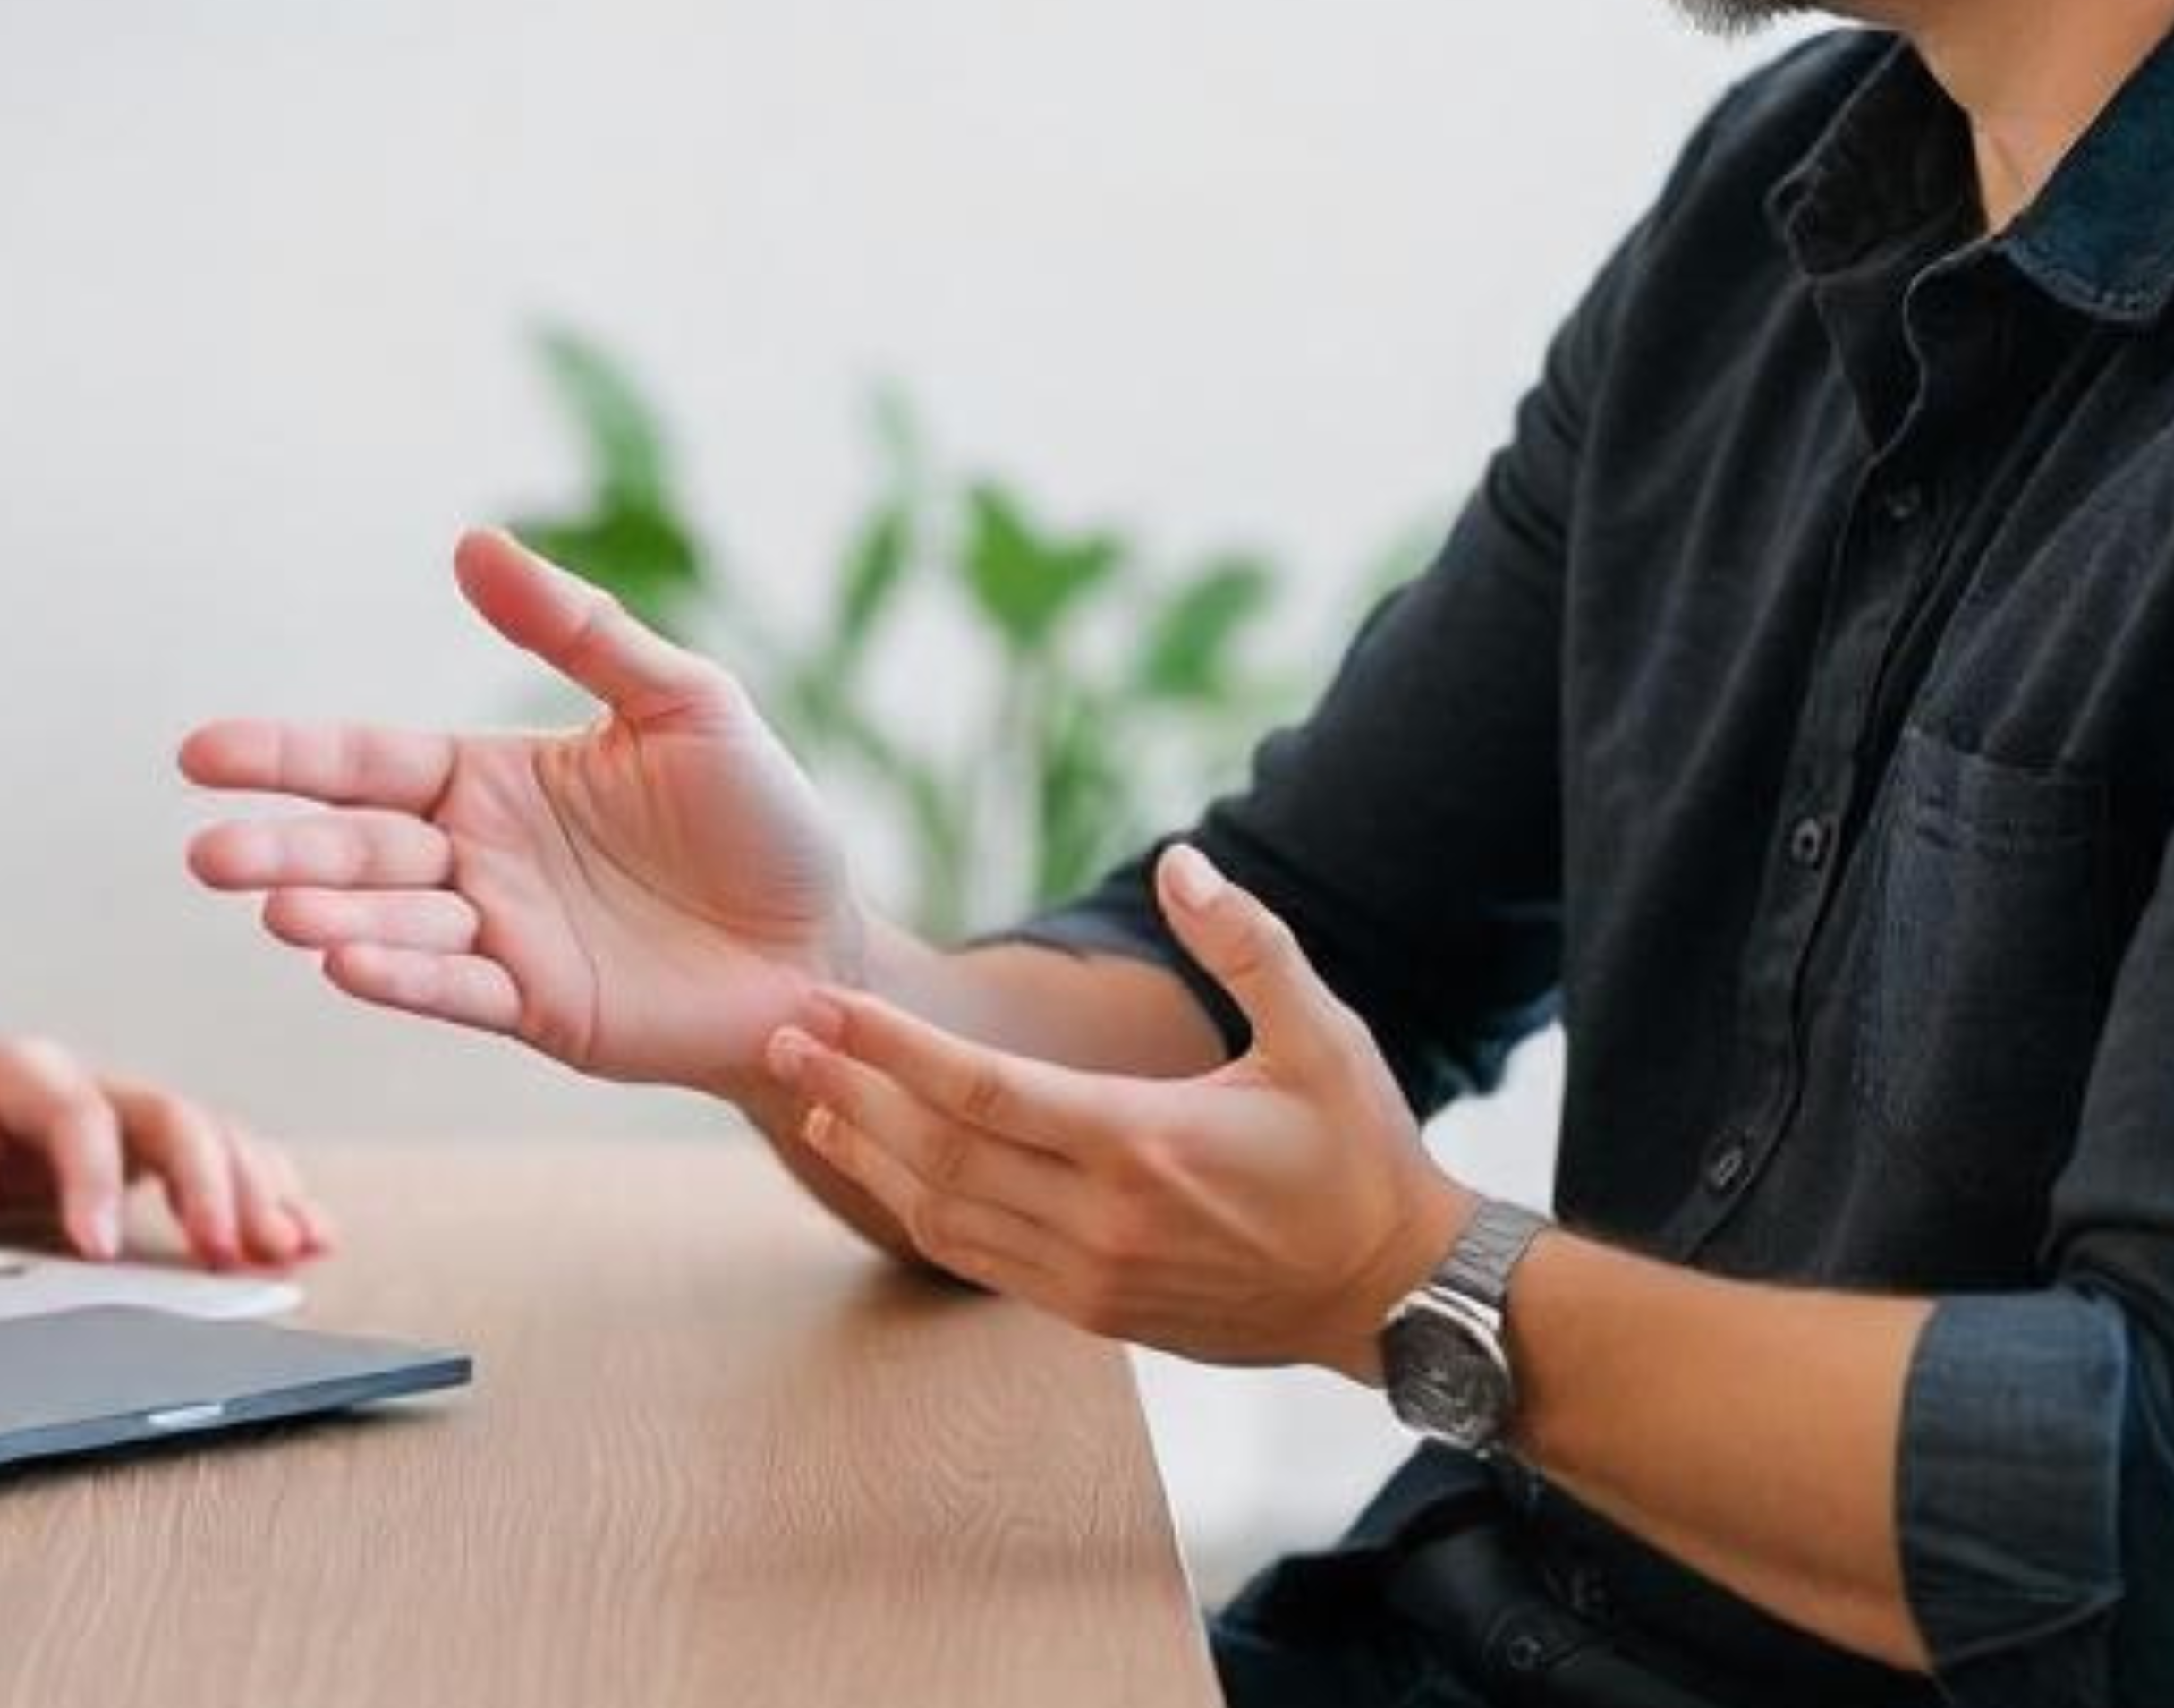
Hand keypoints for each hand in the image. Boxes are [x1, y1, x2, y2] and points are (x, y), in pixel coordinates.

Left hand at [0, 1031, 330, 1272]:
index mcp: (12, 1073)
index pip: (74, 1110)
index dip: (92, 1174)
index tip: (97, 1247)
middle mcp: (76, 1088)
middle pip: (165, 1113)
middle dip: (208, 1178)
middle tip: (230, 1251)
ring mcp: (110, 1122)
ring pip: (204, 1136)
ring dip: (253, 1186)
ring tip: (295, 1245)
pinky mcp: (127, 1161)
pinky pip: (208, 1168)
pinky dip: (256, 1195)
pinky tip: (299, 1236)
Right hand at [181, 529, 867, 1097]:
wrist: (829, 944)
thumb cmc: (762, 819)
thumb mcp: (682, 698)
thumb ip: (576, 628)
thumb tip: (470, 542)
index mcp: (494, 779)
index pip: (368, 763)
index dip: (286, 758)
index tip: (198, 753)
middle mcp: (480, 858)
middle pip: (360, 847)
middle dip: (282, 849)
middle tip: (206, 854)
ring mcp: (503, 937)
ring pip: (396, 921)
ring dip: (333, 917)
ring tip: (277, 910)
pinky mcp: (542, 1008)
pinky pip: (459, 987)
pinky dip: (403, 976)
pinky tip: (346, 965)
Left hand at [761, 841, 1465, 1372]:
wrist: (1393, 1295)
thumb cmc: (1358, 1153)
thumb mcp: (1322, 1035)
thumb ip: (1247, 944)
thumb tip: (1181, 861)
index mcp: (1145, 1142)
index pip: (983, 1091)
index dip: (894, 1048)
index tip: (825, 1004)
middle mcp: (1103, 1219)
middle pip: (939, 1154)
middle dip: (851, 1092)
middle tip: (780, 1037)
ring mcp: (1091, 1278)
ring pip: (943, 1216)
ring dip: (866, 1155)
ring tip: (805, 1096)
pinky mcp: (1093, 1312)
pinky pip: (976, 1259)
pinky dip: (912, 1210)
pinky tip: (876, 1168)